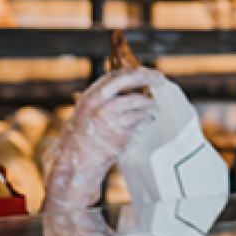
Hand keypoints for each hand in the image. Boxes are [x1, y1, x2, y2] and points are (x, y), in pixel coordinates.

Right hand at [43, 68, 158, 209]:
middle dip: (145, 77)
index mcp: (89, 97)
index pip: (114, 75)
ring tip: (154, 107)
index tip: (146, 72)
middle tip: (159, 79)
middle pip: (126, 80)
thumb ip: (102, 101)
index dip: (133, 72)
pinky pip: (138, 120)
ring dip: (149, 103)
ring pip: (136, 101)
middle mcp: (98, 104)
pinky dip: (146, 118)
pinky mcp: (120, 132)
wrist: (76, 164)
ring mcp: (109, 117)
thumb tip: (125, 91)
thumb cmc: (80, 140)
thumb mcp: (84, 114)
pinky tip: (148, 120)